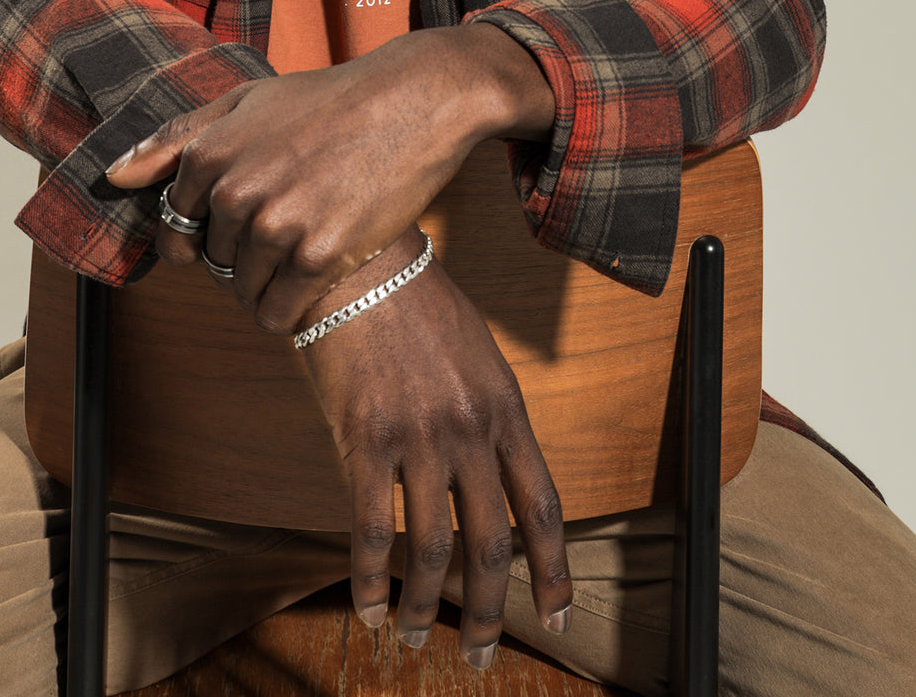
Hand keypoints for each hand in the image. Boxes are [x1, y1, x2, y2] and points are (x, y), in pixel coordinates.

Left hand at [106, 24, 553, 331]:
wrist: (412, 101)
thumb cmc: (327, 101)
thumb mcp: (245, 102)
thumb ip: (175, 139)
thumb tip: (115, 175)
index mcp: (210, 154)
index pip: (178, 229)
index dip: (208, 231)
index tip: (246, 216)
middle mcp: (236, 192)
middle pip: (216, 262)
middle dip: (244, 253)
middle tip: (291, 219)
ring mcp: (278, 225)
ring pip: (246, 290)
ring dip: (269, 281)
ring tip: (309, 241)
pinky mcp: (321, 256)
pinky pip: (279, 314)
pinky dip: (290, 308)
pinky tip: (315, 277)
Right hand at [299, 234, 572, 665]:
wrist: (359, 264)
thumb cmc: (416, 302)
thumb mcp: (478, 352)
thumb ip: (490, 413)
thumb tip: (497, 471)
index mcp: (505, 408)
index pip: (541, 505)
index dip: (552, 568)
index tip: (556, 612)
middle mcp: (470, 430)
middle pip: (491, 543)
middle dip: (488, 610)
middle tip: (480, 653)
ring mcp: (418, 438)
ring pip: (433, 549)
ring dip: (428, 606)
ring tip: (418, 637)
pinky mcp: (364, 440)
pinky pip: (372, 530)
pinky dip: (371, 580)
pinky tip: (370, 608)